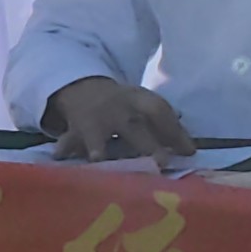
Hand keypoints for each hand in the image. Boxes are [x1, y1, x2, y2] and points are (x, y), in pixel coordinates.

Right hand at [45, 75, 192, 163]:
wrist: (84, 89)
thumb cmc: (125, 106)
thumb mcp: (144, 106)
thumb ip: (166, 126)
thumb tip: (190, 151)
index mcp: (138, 100)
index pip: (159, 111)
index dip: (175, 130)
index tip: (189, 152)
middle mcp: (117, 109)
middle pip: (133, 124)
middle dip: (146, 143)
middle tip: (160, 161)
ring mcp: (94, 120)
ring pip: (97, 133)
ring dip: (98, 145)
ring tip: (98, 158)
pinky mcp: (75, 130)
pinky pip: (69, 139)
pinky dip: (64, 147)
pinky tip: (60, 155)